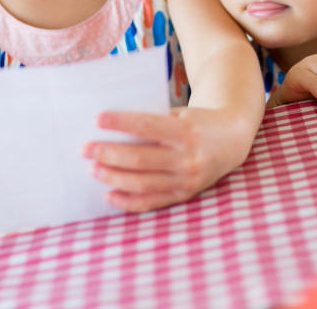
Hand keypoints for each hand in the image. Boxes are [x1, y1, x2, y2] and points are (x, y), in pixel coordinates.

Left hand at [83, 106, 246, 211]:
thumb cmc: (198, 122)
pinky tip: (108, 194)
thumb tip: (111, 130)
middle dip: (108, 153)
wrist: (232, 140)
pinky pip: (151, 202)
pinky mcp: (184, 195)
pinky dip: (127, 201)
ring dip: (112, 177)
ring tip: (92, 169)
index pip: (148, 127)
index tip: (97, 119)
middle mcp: (189, 159)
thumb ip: (153, 122)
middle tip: (85, 149)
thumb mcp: (181, 114)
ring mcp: (187, 180)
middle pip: (140, 159)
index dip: (121, 123)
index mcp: (188, 132)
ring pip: (142, 183)